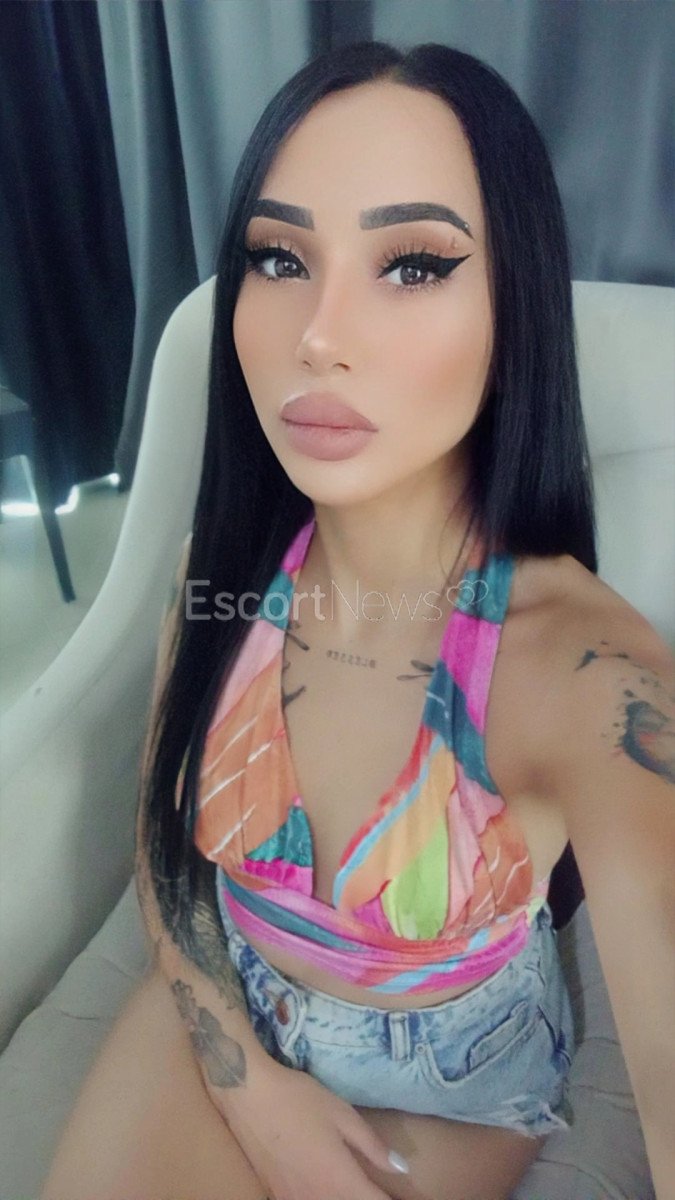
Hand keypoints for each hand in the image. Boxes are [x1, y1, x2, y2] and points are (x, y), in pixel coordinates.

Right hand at [212, 1057, 409, 1199]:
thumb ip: (372, 1146)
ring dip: (345, 1198)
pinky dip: (323, 1197)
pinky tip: (324, 1184)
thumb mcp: (343, 1115)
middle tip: (375, 1187)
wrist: (249, 1096)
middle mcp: (319, 1199)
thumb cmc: (300, 1100)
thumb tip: (400, 1168)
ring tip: (353, 1184)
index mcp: (341, 1180)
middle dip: (367, 1199)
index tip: (399, 1195)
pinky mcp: (277, 1197)